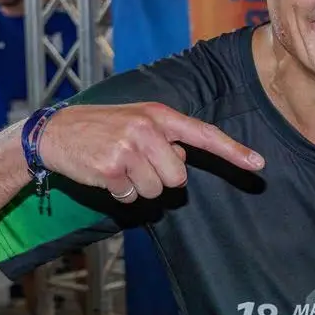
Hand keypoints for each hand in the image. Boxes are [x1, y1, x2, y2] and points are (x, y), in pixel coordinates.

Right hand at [38, 101, 263, 201]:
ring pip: (157, 191)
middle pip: (178, 179)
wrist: (56, 132)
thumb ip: (167, 139)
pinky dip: (122, 194)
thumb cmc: (103, 128)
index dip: (233, 152)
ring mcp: (129, 148)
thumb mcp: (138, 122)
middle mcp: (147, 129)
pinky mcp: (112, 168)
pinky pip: (133, 198)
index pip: (205, 135)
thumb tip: (181, 161)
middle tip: (136, 163)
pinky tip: (107, 176)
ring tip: (119, 167)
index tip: (258, 164)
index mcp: (159, 116)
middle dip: (160, 179)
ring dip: (140, 187)